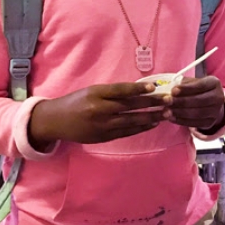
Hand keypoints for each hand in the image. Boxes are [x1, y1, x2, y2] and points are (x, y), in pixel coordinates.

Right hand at [29, 83, 166, 145]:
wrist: (55, 121)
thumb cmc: (76, 102)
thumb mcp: (91, 91)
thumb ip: (112, 92)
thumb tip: (140, 91)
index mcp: (95, 94)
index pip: (121, 90)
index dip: (138, 89)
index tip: (154, 87)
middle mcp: (99, 109)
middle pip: (130, 106)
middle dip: (152, 103)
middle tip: (169, 100)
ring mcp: (102, 125)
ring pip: (131, 121)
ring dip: (151, 117)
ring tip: (166, 113)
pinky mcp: (103, 137)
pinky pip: (126, 132)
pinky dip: (141, 127)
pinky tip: (152, 124)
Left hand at [164, 76, 224, 132]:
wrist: (210, 103)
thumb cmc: (197, 90)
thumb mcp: (193, 82)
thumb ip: (183, 83)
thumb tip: (170, 88)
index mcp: (214, 83)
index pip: (201, 85)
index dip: (187, 88)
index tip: (173, 90)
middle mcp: (219, 97)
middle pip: (199, 100)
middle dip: (181, 102)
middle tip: (167, 101)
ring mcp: (216, 111)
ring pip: (197, 113)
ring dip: (180, 113)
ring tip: (166, 111)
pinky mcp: (210, 122)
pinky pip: (195, 123)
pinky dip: (182, 121)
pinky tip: (172, 118)